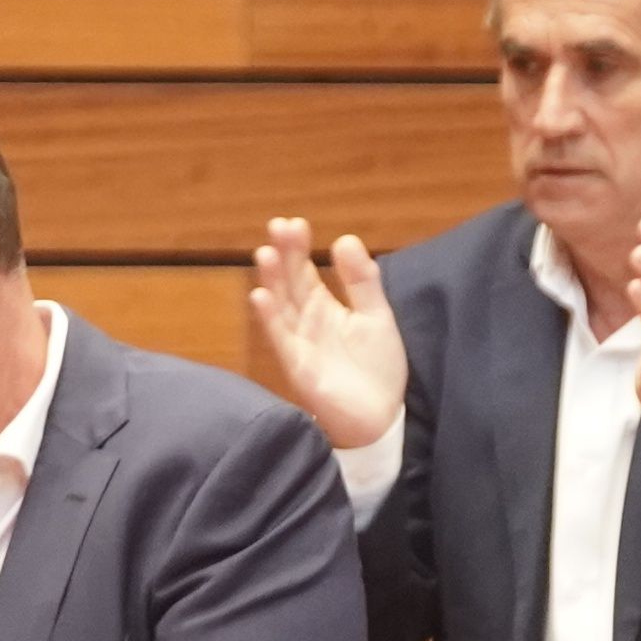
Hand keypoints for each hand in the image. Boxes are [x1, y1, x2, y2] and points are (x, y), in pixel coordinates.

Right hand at [249, 219, 407, 450]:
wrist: (379, 417)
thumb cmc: (377, 368)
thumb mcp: (376, 316)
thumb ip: (362, 280)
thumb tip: (344, 239)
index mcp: (324, 308)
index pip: (303, 272)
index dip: (298, 248)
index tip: (294, 223)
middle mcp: (305, 321)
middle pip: (289, 282)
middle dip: (283, 255)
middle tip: (278, 226)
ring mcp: (299, 342)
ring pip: (280, 305)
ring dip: (270, 280)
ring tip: (265, 252)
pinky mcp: (298, 365)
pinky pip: (280, 337)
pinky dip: (269, 317)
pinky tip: (261, 296)